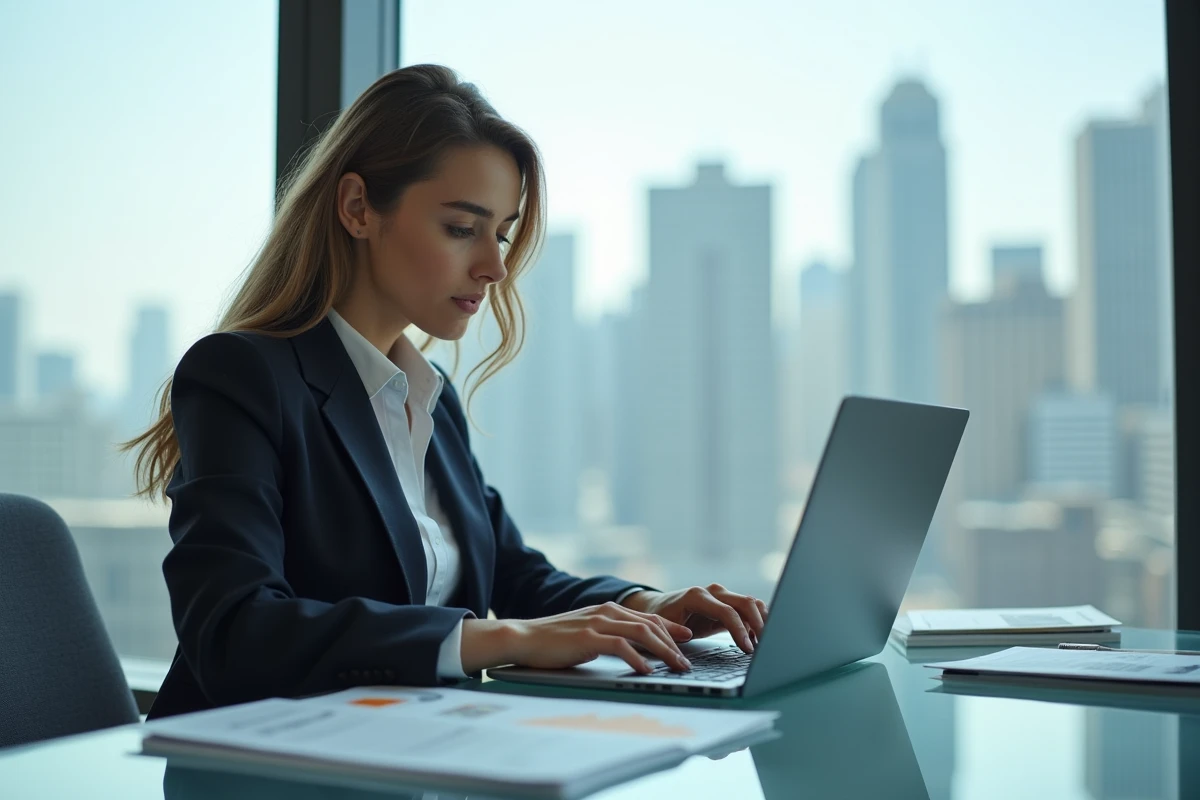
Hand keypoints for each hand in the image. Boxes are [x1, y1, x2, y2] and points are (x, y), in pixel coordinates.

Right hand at [463, 603, 694, 674]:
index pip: (648, 617)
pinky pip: (620, 646)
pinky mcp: (588, 637)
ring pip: (642, 633)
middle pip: (651, 624)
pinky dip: (638, 658)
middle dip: (673, 644)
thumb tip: (632, 651)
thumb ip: (609, 636)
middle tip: (687, 662)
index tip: (686, 640)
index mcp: (609, 609)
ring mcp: (598, 622)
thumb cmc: (555, 641)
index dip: (670, 628)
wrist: (524, 637)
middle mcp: (607, 611)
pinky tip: (647, 670)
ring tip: (676, 667)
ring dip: (663, 652)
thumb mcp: (587, 633)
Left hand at [619, 585, 768, 653]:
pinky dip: (757, 621)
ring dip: (762, 621)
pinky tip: (757, 638)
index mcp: (697, 596)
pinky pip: (749, 608)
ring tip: (764, 644)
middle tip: (766, 647)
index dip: (740, 631)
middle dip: (759, 625)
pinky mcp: (728, 603)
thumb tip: (688, 644)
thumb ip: (676, 636)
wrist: (660, 607)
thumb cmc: (661, 620)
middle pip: (745, 603)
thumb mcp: (665, 630)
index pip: (727, 611)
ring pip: (751, 603)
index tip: (748, 649)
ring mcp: (722, 595)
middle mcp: (712, 591)